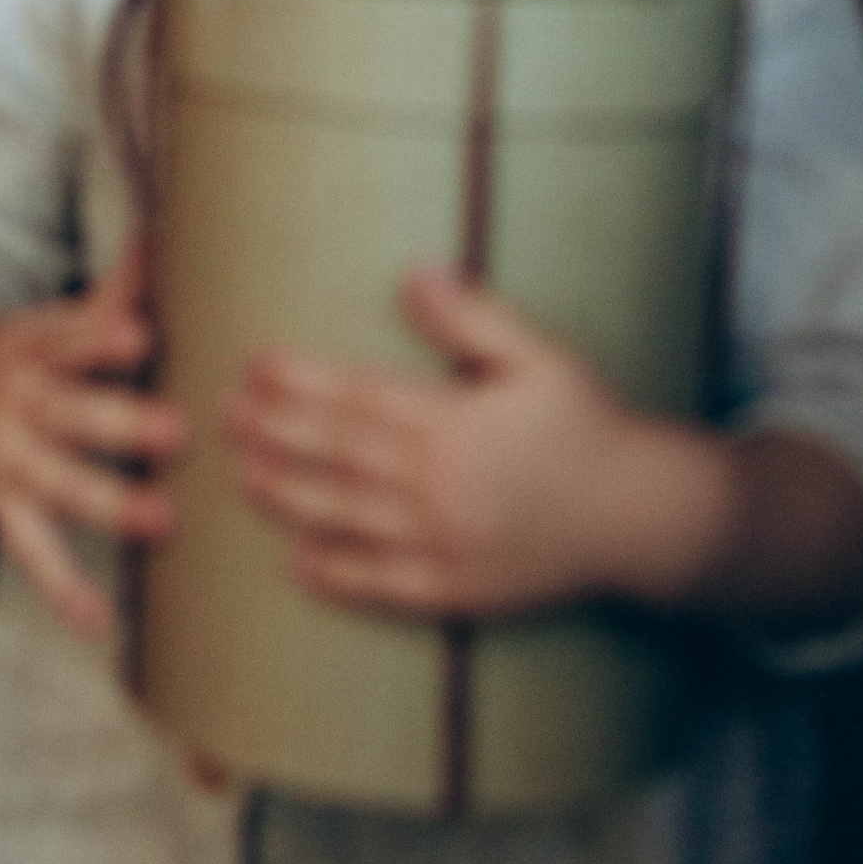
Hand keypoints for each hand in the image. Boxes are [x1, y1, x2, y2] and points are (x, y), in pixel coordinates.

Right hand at [0, 246, 180, 640]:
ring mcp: (5, 457)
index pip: (70, 338)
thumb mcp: (61, 317)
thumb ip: (120, 288)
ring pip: (55, 483)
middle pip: (68, 413)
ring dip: (106, 505)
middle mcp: (17, 399)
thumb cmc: (32, 352)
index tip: (140, 337)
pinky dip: (63, 590)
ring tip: (161, 523)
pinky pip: (31, 552)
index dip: (102, 339)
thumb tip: (177, 226)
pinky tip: (99, 623)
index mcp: (38, 346)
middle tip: (176, 434)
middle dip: (118, 424)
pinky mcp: (0, 506)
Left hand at [222, 266, 701, 621]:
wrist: (639, 516)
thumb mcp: (540, 357)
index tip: (254, 362)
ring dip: (289, 496)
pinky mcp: (458, 590)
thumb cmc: (586, 425)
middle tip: (223, 412)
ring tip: (240, 474)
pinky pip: (385, 585)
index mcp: (454, 423)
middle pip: (338, 453)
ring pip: (348, 516)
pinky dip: (339, 576)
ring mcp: (445, 543)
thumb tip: (413, 273)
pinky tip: (298, 565)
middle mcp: (440, 486)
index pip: (357, 395)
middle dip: (275, 430)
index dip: (299, 379)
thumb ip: (473, 317)